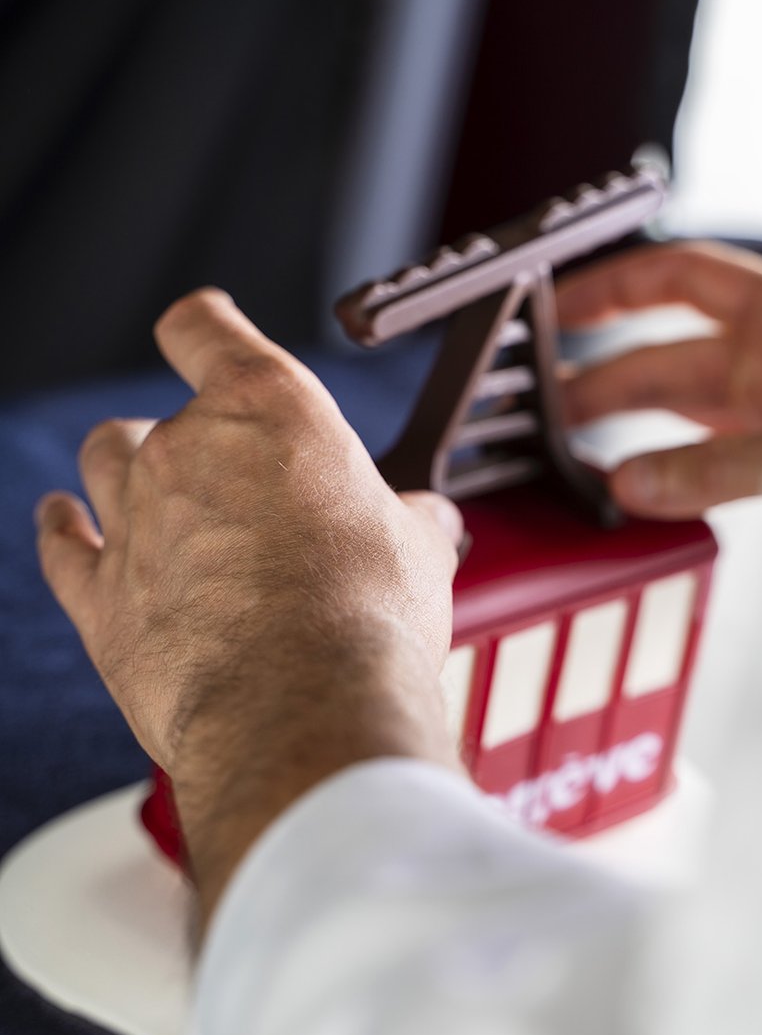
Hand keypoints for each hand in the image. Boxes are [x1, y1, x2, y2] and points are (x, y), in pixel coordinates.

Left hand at [36, 290, 462, 917]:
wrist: (303, 709)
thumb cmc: (366, 619)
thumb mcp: (419, 550)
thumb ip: (411, 520)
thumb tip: (428, 521)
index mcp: (268, 411)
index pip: (204, 327)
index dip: (204, 326)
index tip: (206, 329)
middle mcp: (187, 451)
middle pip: (155, 415)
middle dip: (185, 439)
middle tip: (228, 483)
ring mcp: (134, 522)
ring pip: (103, 464)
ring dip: (123, 472)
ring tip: (148, 493)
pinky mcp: (100, 598)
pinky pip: (61, 546)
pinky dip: (62, 531)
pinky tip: (61, 523)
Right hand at [556, 241, 761, 517]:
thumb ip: (717, 469)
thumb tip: (635, 483)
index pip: (682, 279)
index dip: (615, 287)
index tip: (560, 308)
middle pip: (664, 356)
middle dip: (598, 379)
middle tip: (543, 409)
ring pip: (677, 408)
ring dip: (621, 426)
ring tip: (565, 446)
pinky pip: (702, 459)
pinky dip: (662, 472)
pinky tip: (630, 488)